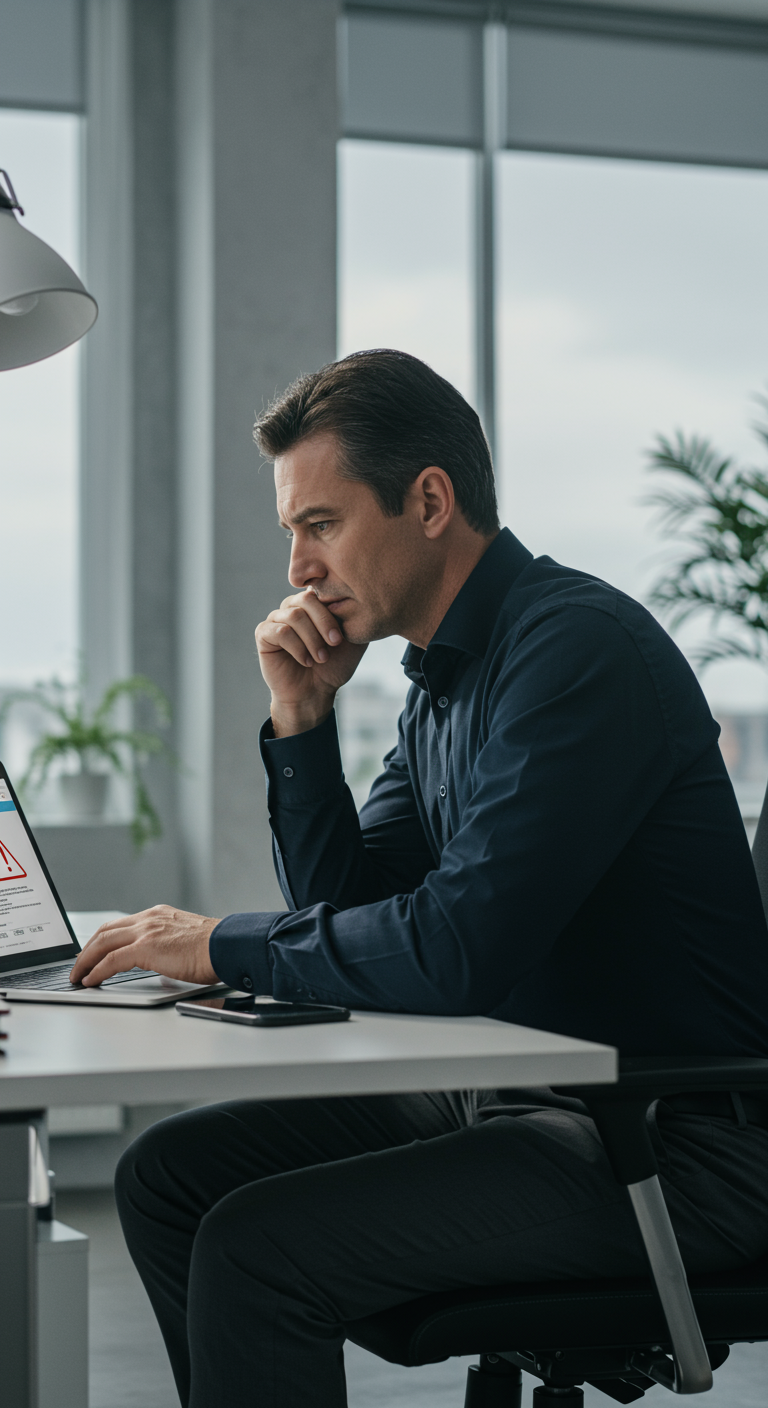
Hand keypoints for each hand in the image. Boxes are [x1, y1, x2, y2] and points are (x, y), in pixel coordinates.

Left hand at [69, 905, 220, 987]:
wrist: (228, 946)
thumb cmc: (217, 948)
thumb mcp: (188, 940)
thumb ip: (171, 946)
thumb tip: (164, 964)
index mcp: (160, 915)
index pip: (121, 925)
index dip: (102, 939)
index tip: (93, 952)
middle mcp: (150, 918)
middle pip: (106, 931)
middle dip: (87, 949)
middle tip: (78, 964)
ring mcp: (147, 931)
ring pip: (103, 942)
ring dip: (85, 960)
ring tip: (78, 975)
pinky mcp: (146, 947)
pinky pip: (111, 960)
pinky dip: (97, 970)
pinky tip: (91, 980)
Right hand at [255, 589, 365, 734]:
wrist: (315, 693)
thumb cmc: (334, 666)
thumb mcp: (353, 641)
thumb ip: (357, 618)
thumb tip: (359, 597)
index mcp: (314, 603)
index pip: (322, 590)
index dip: (334, 611)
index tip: (341, 637)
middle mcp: (293, 606)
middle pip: (306, 599)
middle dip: (324, 622)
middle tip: (335, 644)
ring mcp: (277, 618)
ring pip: (294, 616)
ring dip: (312, 639)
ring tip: (321, 658)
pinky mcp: (264, 633)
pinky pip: (280, 631)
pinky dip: (297, 648)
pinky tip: (306, 661)